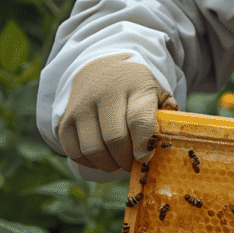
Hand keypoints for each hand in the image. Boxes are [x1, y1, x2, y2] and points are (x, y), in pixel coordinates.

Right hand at [57, 54, 177, 172]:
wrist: (100, 68)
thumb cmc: (134, 87)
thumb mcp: (156, 90)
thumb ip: (167, 112)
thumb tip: (167, 139)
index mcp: (135, 86)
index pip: (138, 119)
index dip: (143, 144)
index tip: (146, 158)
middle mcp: (105, 93)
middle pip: (115, 138)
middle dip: (127, 159)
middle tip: (134, 164)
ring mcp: (82, 106)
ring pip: (93, 148)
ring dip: (108, 164)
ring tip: (119, 162)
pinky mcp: (65, 118)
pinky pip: (74, 151)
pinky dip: (89, 162)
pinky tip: (102, 159)